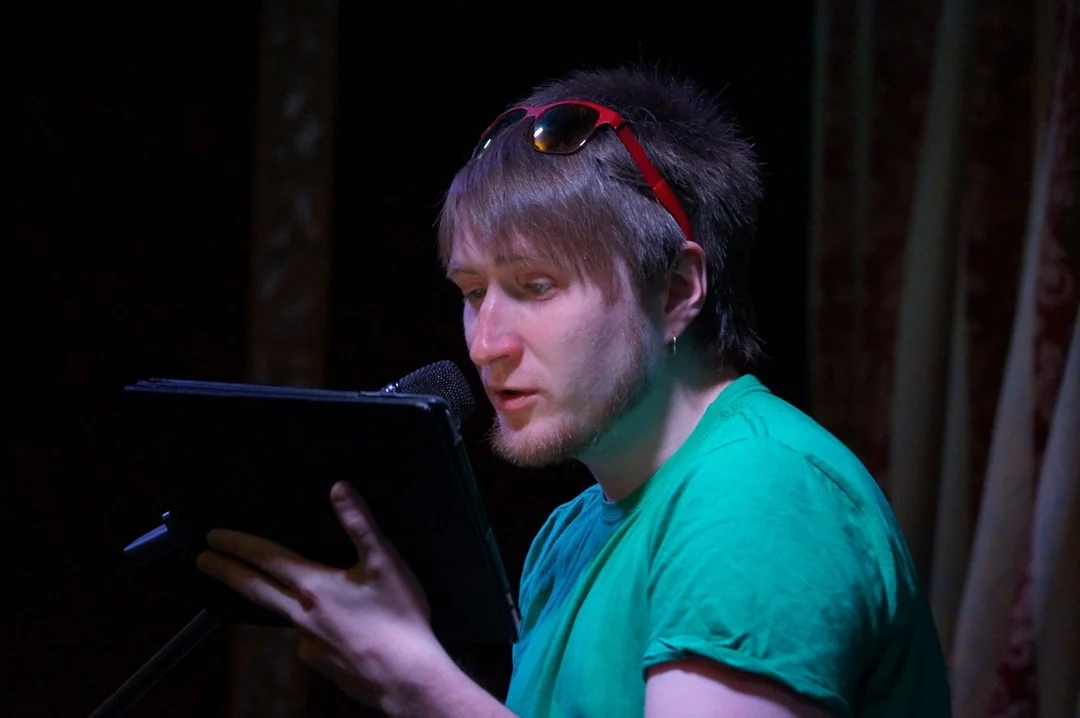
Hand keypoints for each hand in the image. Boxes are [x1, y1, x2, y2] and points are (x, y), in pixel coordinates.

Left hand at [196, 480, 445, 707]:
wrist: (405, 677)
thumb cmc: (397, 616)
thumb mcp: (384, 562)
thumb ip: (359, 524)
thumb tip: (338, 487)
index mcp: (313, 585)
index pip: (266, 558)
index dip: (238, 545)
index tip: (212, 537)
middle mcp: (301, 614)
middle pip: (255, 589)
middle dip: (227, 572)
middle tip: (202, 561)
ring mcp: (307, 642)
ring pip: (280, 614)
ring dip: (264, 597)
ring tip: (264, 587)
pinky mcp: (320, 663)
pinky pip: (305, 639)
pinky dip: (306, 626)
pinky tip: (326, 627)